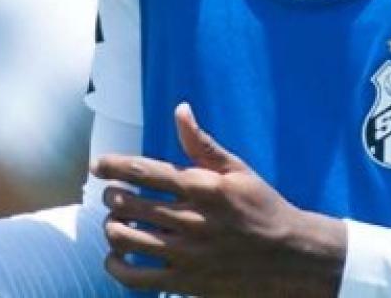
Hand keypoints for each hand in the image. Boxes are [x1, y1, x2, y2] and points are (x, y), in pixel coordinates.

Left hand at [92, 103, 346, 296]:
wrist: (291, 258)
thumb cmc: (264, 208)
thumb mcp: (239, 171)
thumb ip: (202, 144)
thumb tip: (180, 110)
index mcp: (202, 187)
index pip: (146, 171)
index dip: (115, 166)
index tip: (98, 165)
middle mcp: (191, 220)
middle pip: (128, 204)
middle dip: (111, 197)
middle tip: (113, 196)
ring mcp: (186, 254)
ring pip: (125, 239)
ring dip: (112, 228)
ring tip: (116, 224)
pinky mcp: (185, 282)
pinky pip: (134, 277)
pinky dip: (116, 266)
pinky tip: (118, 257)